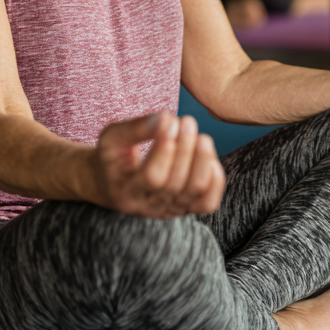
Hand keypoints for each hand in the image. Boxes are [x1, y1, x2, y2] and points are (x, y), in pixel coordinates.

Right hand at [93, 112, 225, 217]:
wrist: (117, 183)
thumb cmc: (115, 157)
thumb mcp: (114, 138)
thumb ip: (137, 128)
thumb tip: (167, 119)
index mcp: (126, 193)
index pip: (152, 178)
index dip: (165, 149)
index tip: (170, 121)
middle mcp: (148, 208)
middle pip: (176, 183)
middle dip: (186, 147)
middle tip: (187, 120)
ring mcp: (170, 211)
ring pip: (195, 190)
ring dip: (203, 158)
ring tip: (200, 136)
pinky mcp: (188, 209)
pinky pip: (209, 202)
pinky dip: (215, 177)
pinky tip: (206, 155)